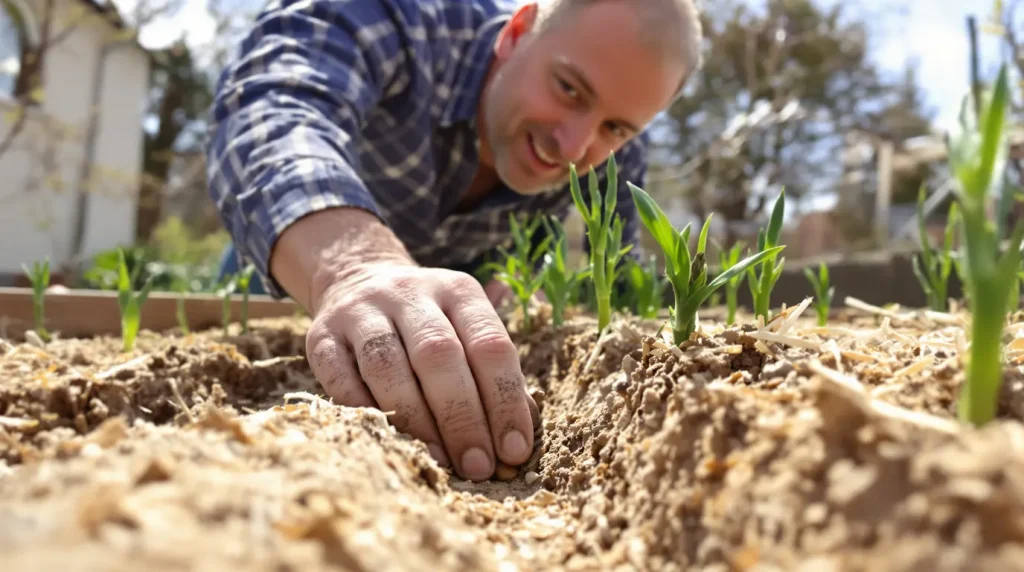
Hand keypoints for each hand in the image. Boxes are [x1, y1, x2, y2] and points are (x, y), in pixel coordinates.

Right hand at [305, 261, 537, 480]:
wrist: (357, 279)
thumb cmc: (428, 323)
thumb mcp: (466, 329)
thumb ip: (493, 375)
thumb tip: (516, 438)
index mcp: (457, 291)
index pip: (489, 345)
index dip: (505, 401)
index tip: (514, 450)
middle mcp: (409, 293)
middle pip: (439, 354)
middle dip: (462, 417)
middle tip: (477, 465)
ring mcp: (361, 311)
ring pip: (387, 365)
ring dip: (416, 419)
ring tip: (439, 459)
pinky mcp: (322, 334)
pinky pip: (340, 378)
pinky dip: (366, 412)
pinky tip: (390, 441)